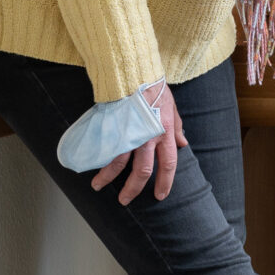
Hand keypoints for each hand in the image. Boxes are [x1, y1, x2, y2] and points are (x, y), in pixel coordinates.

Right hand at [91, 82, 187, 205]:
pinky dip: (98, 160)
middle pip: (142, 170)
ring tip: (98, 186)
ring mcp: (129, 133)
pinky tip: (91, 167)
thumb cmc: (155, 89)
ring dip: (107, 177)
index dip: (164, 182)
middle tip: (125, 200)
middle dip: (133, 189)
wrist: (135, 73)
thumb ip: (177, 128)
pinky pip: (105, 149)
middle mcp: (148, 136)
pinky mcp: (113, 127)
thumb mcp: (173, 108)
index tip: (159, 196)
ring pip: (118, 163)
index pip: (168, 164)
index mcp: (165, 132)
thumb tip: (182, 144)